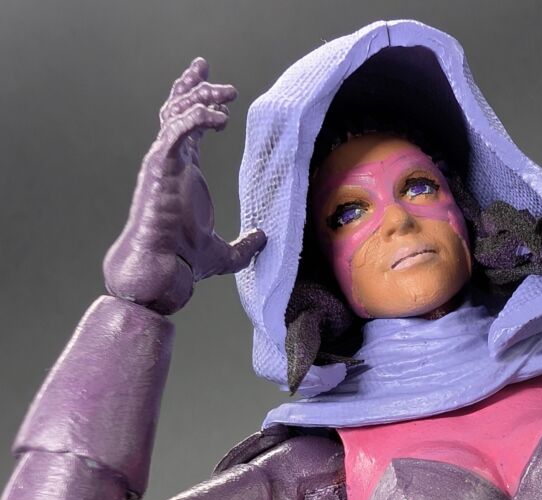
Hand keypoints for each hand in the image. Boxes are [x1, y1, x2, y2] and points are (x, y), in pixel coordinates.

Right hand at [103, 57, 264, 313]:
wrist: (163, 269)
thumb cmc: (184, 261)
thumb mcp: (226, 253)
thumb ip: (245, 245)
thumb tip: (263, 239)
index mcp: (182, 173)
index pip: (185, 127)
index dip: (198, 104)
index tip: (218, 92)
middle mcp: (170, 162)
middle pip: (176, 110)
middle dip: (193, 87)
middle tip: (208, 70)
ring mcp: (162, 162)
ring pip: (175, 113)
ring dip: (200, 97)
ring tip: (227, 94)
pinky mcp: (160, 167)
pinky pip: (176, 130)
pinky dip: (196, 117)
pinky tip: (220, 118)